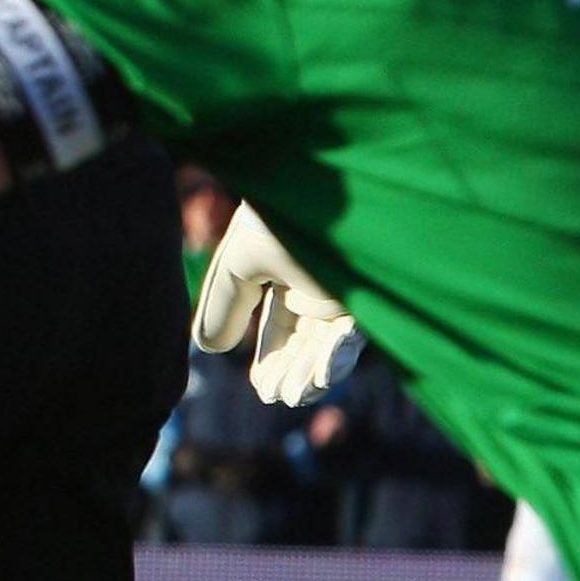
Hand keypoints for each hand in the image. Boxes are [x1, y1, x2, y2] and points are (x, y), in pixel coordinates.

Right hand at [191, 203, 360, 405]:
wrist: (324, 183)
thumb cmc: (278, 214)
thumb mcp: (240, 262)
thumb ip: (224, 304)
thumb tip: (208, 348)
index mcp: (284, 270)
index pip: (280, 326)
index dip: (271, 360)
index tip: (263, 388)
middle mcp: (317, 283)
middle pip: (306, 341)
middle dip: (292, 372)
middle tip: (277, 397)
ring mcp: (345, 289)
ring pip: (330, 344)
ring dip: (313, 373)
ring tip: (294, 394)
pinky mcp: (372, 293)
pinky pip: (354, 334)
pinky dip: (336, 358)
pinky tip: (318, 376)